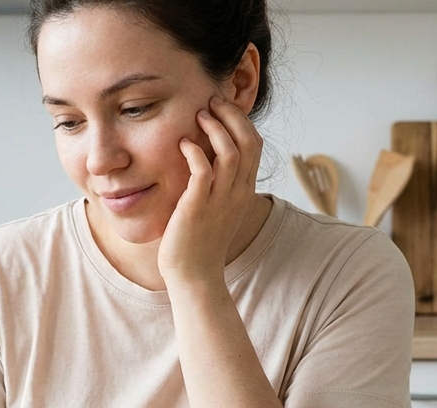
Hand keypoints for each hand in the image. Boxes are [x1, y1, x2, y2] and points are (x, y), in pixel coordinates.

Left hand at [157, 96, 263, 286]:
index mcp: (244, 191)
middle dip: (231, 115)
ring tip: (199, 115)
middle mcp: (238, 193)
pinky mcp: (197, 208)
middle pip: (247, 141)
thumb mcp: (218, 208)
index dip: (240, 120)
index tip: (221, 107)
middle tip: (212, 101)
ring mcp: (220, 201)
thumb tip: (208, 158)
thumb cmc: (200, 242)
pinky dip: (194, 151)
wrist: (194, 276)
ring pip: (229, 152)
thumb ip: (219, 184)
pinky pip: (202, 170)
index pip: (254, 144)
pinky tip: (183, 144)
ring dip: (215, 128)